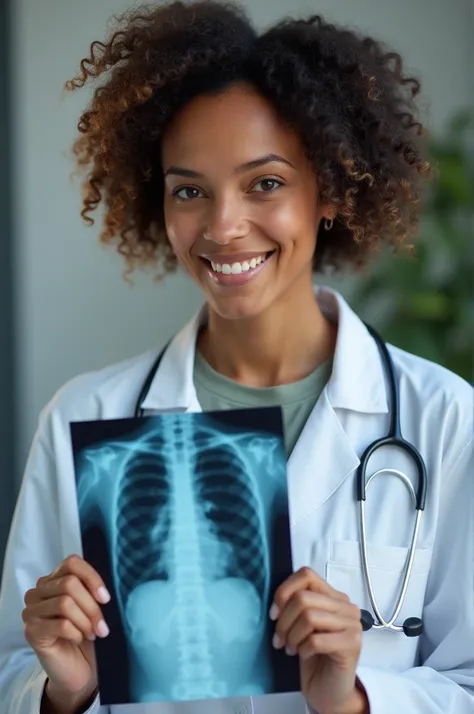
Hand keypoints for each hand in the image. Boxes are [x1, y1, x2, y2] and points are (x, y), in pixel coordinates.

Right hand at [22, 554, 110, 711]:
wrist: (78, 670)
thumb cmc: (87, 635)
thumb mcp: (92, 607)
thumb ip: (93, 591)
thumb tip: (105, 587)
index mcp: (54, 579)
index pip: (72, 563)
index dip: (92, 577)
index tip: (106, 598)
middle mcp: (38, 592)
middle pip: (69, 584)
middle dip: (92, 606)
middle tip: (102, 625)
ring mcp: (31, 611)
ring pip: (65, 603)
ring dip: (85, 620)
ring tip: (93, 633)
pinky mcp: (31, 632)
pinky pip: (60, 625)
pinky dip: (76, 632)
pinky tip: (80, 639)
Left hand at [270, 567, 367, 713]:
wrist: (329, 690)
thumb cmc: (313, 656)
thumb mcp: (301, 625)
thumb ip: (295, 606)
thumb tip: (278, 601)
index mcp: (333, 596)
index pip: (306, 575)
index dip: (284, 591)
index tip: (274, 613)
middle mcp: (345, 606)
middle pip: (303, 597)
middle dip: (284, 620)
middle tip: (279, 639)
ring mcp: (352, 624)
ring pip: (309, 616)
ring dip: (292, 635)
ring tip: (290, 648)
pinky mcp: (352, 644)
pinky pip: (316, 639)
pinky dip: (303, 648)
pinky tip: (303, 655)